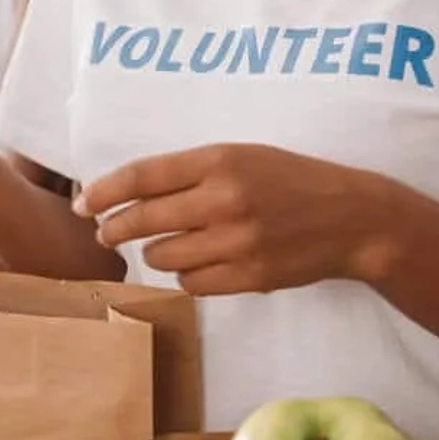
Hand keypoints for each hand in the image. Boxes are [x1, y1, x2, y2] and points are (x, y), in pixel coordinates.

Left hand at [73, 143, 393, 295]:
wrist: (354, 219)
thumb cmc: (289, 180)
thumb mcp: (241, 156)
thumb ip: (187, 171)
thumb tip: (125, 192)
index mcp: (219, 161)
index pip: (141, 177)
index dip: (103, 192)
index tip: (84, 204)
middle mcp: (225, 200)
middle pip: (142, 220)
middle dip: (114, 228)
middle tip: (106, 232)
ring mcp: (237, 242)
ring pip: (161, 256)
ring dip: (155, 253)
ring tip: (168, 243)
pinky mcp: (249, 277)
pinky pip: (190, 283)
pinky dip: (186, 275)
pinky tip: (201, 262)